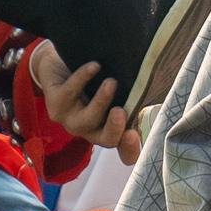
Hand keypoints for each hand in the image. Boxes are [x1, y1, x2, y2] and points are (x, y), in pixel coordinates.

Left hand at [28, 40, 138, 160]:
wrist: (58, 63)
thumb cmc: (93, 77)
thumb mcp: (115, 88)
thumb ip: (131, 96)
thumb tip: (155, 88)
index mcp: (108, 128)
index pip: (123, 147)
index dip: (129, 147)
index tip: (134, 134)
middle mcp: (90, 129)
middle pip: (105, 139)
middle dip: (114, 128)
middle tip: (121, 111)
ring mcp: (71, 119)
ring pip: (86, 120)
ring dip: (100, 102)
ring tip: (112, 82)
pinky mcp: (54, 104)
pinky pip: (69, 93)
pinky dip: (84, 78)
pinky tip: (95, 66)